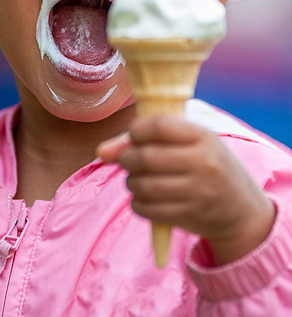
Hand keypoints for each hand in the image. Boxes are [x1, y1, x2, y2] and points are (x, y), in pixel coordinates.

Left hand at [97, 115, 275, 264]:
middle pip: (146, 157)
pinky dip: (137, 203)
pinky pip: (146, 209)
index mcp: (204, 137)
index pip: (159, 126)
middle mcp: (203, 163)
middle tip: (129, 160)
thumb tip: (101, 151)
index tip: (135, 135)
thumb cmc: (207, 165)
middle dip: (127, 158)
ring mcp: (197, 192)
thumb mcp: (190, 143)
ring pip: (142, 185)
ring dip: (131, 181)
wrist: (240, 209)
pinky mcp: (188, 216)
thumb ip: (146, 139)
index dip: (137, 129)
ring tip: (138, 179)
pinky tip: (145, 197)